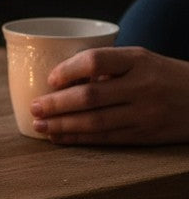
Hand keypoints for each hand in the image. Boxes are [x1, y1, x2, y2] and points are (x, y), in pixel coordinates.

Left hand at [30, 46, 188, 144]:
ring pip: (95, 122)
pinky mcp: (146, 135)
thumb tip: (62, 80)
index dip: (67, 70)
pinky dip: (79, 138)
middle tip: (34, 107)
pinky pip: (107, 138)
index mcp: (138, 60)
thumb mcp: (142, 60)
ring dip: (62, 125)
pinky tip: (60, 137)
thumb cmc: (164, 76)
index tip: (49, 79)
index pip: (95, 61)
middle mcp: (142, 86)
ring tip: (40, 125)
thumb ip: (108, 67)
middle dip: (56, 104)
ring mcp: (145, 113)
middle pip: (90, 96)